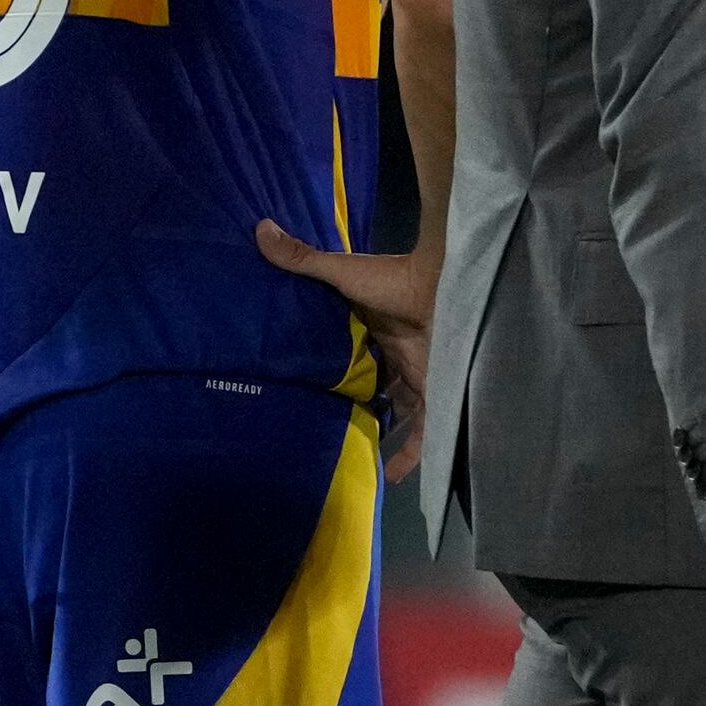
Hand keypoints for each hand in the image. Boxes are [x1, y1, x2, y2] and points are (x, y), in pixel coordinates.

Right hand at [258, 223, 432, 476]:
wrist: (446, 286)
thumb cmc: (394, 279)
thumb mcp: (342, 271)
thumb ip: (304, 258)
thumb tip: (259, 229)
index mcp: (375, 328)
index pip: (353, 354)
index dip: (334, 370)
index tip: (305, 389)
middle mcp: (397, 354)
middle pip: (374, 386)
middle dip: (354, 406)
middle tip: (322, 430)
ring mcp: (418, 374)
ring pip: (397, 411)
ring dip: (379, 431)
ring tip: (351, 457)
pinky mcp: (435, 392)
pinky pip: (423, 430)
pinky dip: (409, 453)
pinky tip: (388, 477)